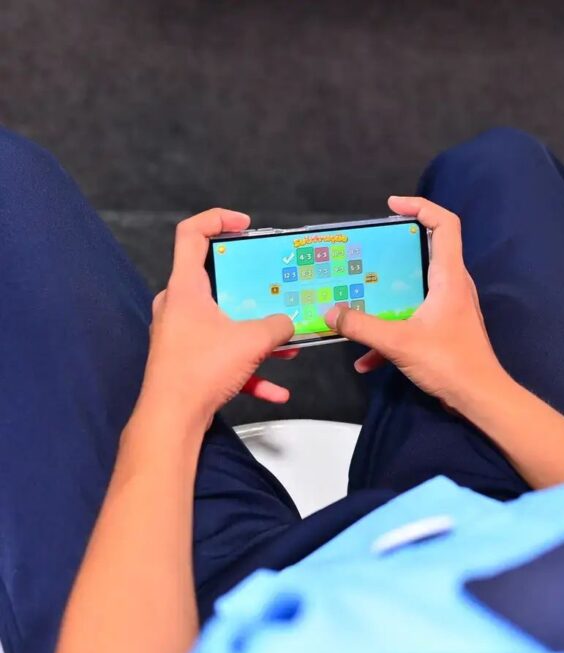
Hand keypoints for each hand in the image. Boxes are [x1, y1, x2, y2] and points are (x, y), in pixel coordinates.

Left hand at [139, 209, 295, 423]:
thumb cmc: (201, 370)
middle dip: (249, 286)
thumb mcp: (252, 341)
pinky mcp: (187, 361)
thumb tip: (290, 324)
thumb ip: (277, 326)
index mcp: (185, 288)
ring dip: (256, 332)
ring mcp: (181, 334)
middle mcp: (178, 306)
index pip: (191, 234)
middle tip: (272, 285)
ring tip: (286, 343)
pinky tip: (277, 391)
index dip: (217, 219)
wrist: (172, 419)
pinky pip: (224, 357)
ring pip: (224, 322)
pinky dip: (250, 369)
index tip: (245, 225)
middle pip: (214, 280)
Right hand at [325, 196, 505, 408]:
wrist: (479, 398)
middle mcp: (453, 285)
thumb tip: (330, 312)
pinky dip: (392, 331)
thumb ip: (362, 326)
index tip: (392, 205)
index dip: (421, 206)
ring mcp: (451, 307)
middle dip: (394, 251)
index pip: (445, 224)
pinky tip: (366, 359)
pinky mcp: (446, 329)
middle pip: (426, 252)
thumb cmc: (449, 363)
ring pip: (416, 288)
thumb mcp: (399, 342)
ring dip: (388, 295)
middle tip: (367, 251)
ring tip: (358, 301)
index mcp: (449, 276)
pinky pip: (414, 319)